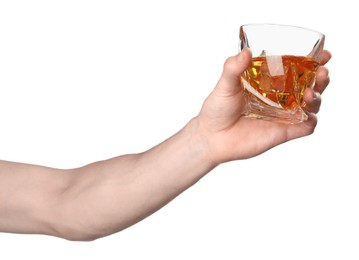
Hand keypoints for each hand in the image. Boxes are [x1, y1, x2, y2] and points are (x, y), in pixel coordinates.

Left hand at [195, 48, 330, 164]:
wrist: (212, 137)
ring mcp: (283, 115)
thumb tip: (245, 52)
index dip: (312, 61)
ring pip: (312, 105)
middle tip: (321, 71)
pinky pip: (306, 127)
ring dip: (317, 97)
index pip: (296, 69)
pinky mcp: (283, 132)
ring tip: (308, 93)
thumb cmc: (217, 110)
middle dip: (321, 78)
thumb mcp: (225, 85)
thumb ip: (233, 68)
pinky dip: (311, 121)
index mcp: (269, 83)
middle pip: (310, 85)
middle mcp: (279, 98)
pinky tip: (306, 115)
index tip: (323, 54)